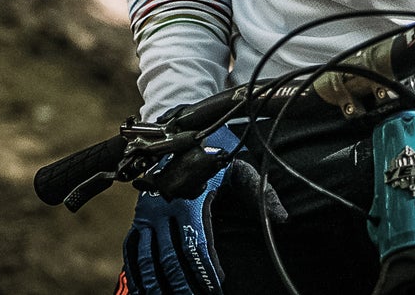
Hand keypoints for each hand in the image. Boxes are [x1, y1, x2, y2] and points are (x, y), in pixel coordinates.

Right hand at [123, 125, 278, 294]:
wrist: (180, 135)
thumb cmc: (213, 155)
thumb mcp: (239, 169)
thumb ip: (260, 193)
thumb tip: (282, 218)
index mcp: (190, 200)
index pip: (196, 246)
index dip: (205, 271)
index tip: (215, 288)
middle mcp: (164, 207)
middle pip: (170, 258)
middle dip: (182, 284)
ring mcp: (147, 212)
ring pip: (146, 257)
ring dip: (155, 283)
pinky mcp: (138, 216)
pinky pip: (132, 247)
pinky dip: (135, 271)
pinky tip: (143, 287)